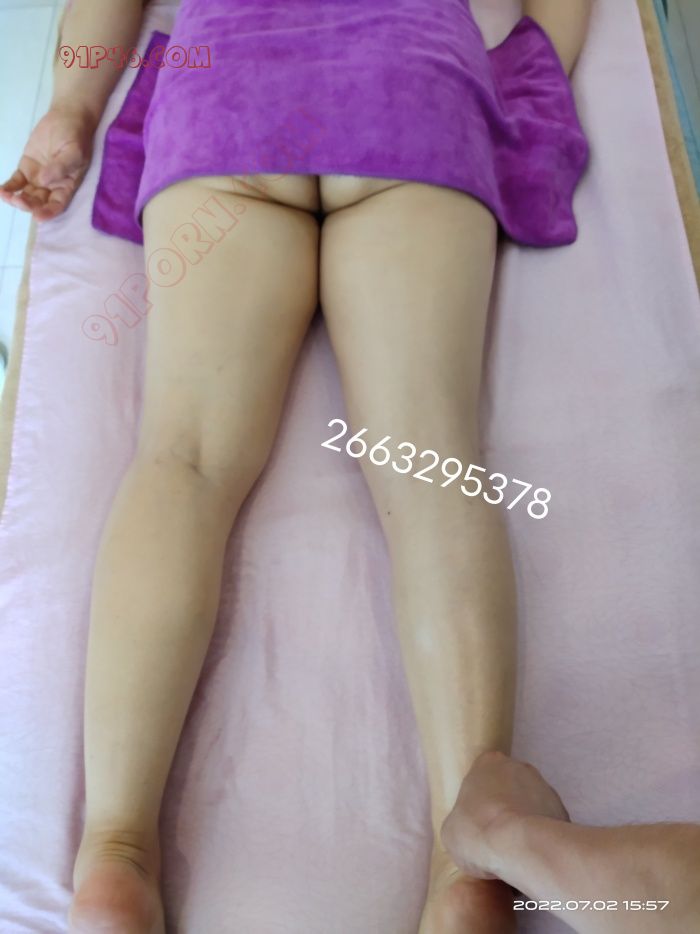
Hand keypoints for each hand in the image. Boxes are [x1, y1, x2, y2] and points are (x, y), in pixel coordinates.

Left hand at [0, 104, 95, 220]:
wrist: (66, 119)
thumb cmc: (75, 138)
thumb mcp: (74, 152)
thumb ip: (61, 167)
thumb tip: (44, 181)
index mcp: (66, 187)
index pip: (57, 205)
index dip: (48, 213)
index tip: (37, 216)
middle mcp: (52, 187)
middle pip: (39, 202)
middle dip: (29, 205)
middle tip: (19, 201)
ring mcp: (38, 179)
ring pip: (26, 195)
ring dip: (16, 199)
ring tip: (7, 196)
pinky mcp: (25, 169)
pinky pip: (16, 182)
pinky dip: (8, 187)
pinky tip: (1, 190)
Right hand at [440, 751, 569, 879]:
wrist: (518, 848)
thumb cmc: (477, 831)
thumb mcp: (451, 828)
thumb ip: (462, 819)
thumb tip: (471, 832)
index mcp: (489, 762)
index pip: (483, 777)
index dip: (479, 802)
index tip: (477, 822)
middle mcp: (520, 767)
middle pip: (509, 788)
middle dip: (504, 809)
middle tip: (494, 837)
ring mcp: (545, 787)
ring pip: (531, 805)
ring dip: (524, 822)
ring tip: (514, 852)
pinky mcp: (563, 811)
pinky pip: (547, 824)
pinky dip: (540, 837)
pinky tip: (531, 855)